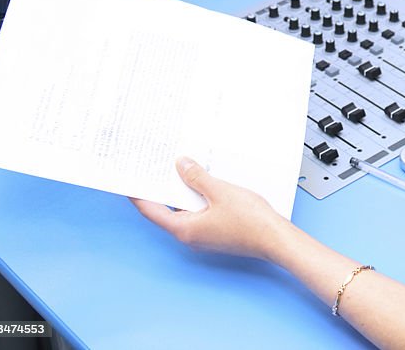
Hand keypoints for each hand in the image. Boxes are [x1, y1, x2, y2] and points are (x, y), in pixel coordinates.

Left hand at [130, 157, 287, 260]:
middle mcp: (190, 236)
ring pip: (185, 212)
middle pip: (167, 211)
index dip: (138, 195)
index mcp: (185, 229)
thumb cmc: (251, 222)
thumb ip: (197, 178)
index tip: (129, 182)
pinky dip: (198, 200)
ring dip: (183, 193)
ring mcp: (204, 237)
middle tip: (156, 170)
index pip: (152, 211)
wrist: (275, 239)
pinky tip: (205, 185)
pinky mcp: (217, 234)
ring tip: (182, 172)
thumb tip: (181, 166)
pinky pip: (200, 214)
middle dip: (162, 190)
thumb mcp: (220, 192)